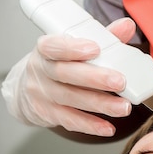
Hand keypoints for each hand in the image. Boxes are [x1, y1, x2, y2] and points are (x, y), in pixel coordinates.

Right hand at [1, 18, 136, 135]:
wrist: (26, 90)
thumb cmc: (56, 64)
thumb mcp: (72, 47)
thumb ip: (101, 37)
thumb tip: (126, 26)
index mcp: (45, 49)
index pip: (54, 46)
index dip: (73, 48)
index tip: (95, 48)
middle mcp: (40, 71)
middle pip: (65, 74)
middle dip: (95, 79)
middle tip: (120, 82)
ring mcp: (42, 94)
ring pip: (71, 99)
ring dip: (100, 104)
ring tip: (123, 107)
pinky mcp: (47, 114)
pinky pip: (70, 120)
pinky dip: (90, 125)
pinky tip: (107, 127)